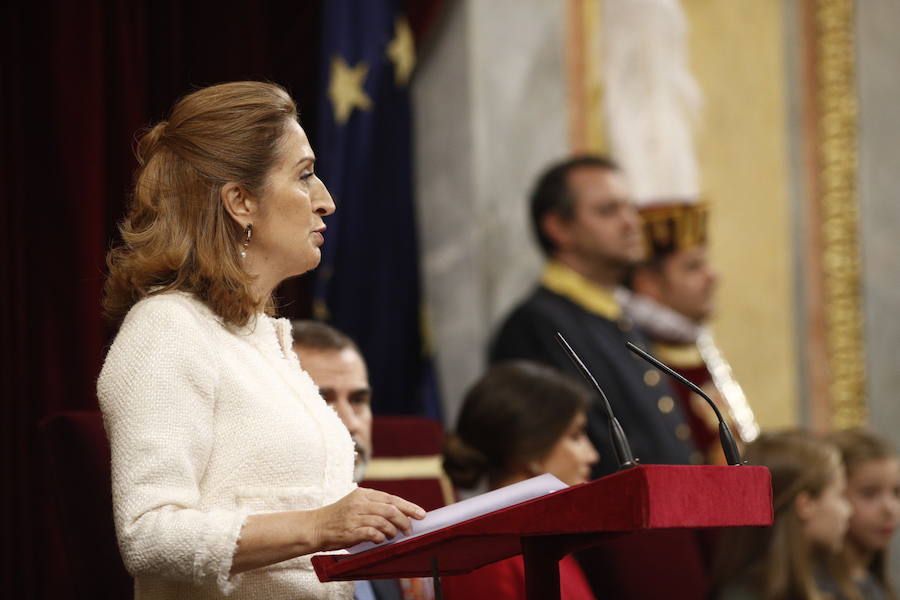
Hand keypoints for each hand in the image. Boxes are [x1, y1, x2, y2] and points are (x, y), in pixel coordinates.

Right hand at [308, 487, 425, 550]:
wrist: (315, 527)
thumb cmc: (338, 518)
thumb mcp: (356, 504)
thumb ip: (375, 507)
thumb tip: (400, 516)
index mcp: (363, 494)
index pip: (391, 498)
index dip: (408, 506)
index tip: (421, 514)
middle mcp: (360, 503)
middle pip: (391, 509)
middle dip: (405, 521)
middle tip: (410, 530)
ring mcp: (354, 516)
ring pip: (384, 521)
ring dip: (393, 531)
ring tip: (393, 536)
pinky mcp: (350, 530)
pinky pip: (373, 533)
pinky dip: (380, 537)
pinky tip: (380, 540)